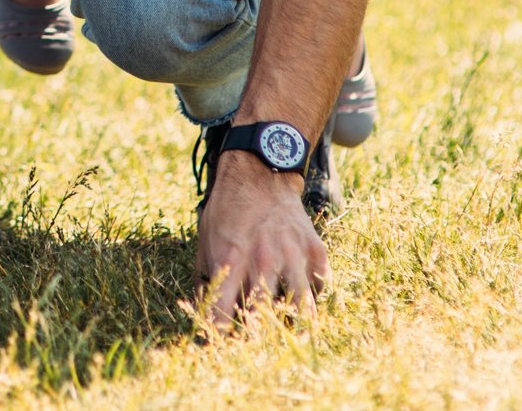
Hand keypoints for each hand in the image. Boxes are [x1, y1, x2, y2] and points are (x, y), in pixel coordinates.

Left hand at [193, 151, 327, 330]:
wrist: (261, 175)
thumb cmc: (227, 211)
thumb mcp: (206, 241)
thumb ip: (205, 279)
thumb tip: (202, 313)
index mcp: (231, 261)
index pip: (222, 313)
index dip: (219, 335)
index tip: (219, 345)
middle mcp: (263, 261)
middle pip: (264, 319)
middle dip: (257, 338)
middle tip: (255, 346)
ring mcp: (293, 257)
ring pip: (301, 311)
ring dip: (293, 324)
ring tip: (287, 332)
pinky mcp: (315, 251)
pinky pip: (319, 288)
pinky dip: (311, 298)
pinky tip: (301, 298)